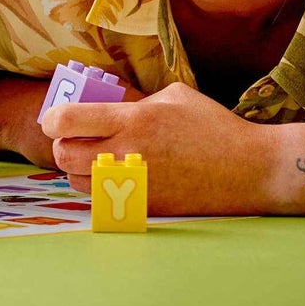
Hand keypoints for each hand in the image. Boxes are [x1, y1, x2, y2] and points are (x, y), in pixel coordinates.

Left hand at [40, 82, 272, 213]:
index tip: (54, 120)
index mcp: (132, 119)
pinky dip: (100, 192)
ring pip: (78, 183)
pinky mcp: (146, 209)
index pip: (67, 120)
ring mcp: (136, 185)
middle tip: (73, 142)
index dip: (51, 120)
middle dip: (60, 147)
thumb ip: (134, 101)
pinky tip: (115, 182)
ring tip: (95, 162)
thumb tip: (106, 106)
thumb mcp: (174, 97)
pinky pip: (103, 203)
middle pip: (63, 155)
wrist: (253, 170)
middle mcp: (128, 153)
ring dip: (78, 171)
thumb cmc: (215, 127)